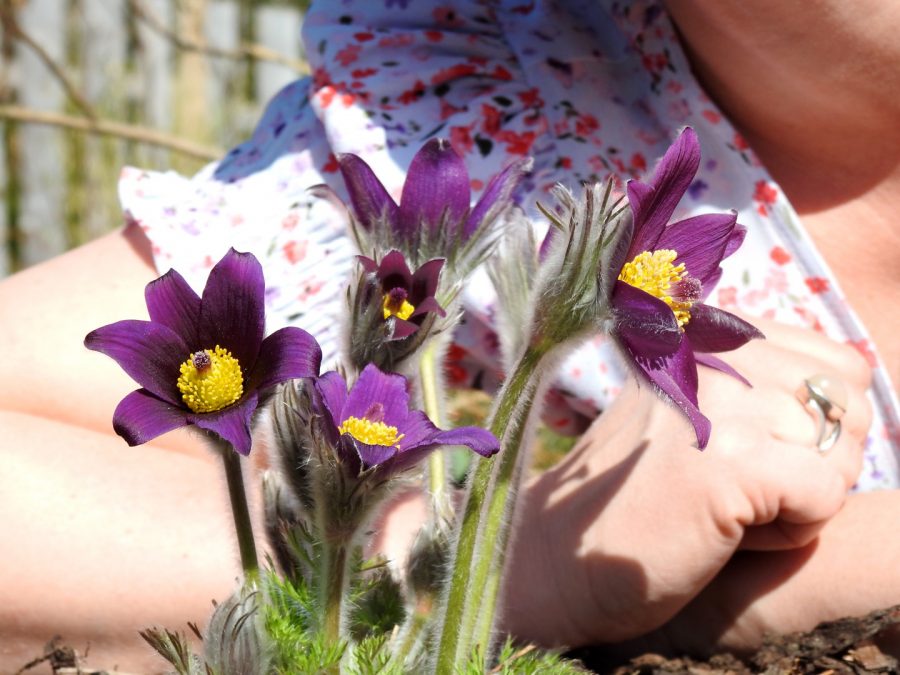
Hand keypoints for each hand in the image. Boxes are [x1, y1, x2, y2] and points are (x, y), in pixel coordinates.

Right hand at [502, 318, 871, 648]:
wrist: (559, 556)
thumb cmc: (632, 495)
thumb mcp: (688, 410)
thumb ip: (754, 382)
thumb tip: (851, 381)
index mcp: (706, 335)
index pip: (837, 362)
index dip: (816, 423)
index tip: (750, 453)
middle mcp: (714, 353)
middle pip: (848, 404)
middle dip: (816, 460)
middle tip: (744, 488)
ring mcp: (721, 403)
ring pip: (841, 450)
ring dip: (802, 498)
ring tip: (730, 509)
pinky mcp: (730, 462)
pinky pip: (826, 494)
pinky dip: (794, 530)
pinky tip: (731, 532)